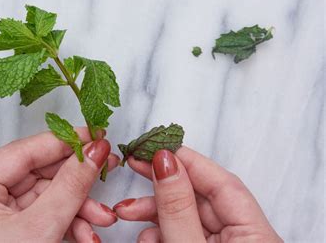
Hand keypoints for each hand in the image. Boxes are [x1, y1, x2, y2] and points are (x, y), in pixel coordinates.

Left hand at [0, 128, 119, 242]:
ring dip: (77, 208)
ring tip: (103, 220)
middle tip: (107, 169)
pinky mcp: (7, 233)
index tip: (94, 135)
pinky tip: (87, 235)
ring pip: (44, 198)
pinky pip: (42, 218)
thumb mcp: (41, 230)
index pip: (23, 151)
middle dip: (76, 181)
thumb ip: (70, 186)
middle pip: (36, 174)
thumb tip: (94, 152)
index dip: (62, 141)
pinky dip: (67, 224)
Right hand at [113, 147, 282, 241]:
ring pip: (187, 216)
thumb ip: (177, 209)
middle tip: (134, 166)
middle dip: (161, 186)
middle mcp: (243, 237)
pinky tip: (146, 239)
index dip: (186, 159)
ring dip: (154, 212)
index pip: (222, 181)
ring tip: (127, 212)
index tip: (153, 147)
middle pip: (200, 196)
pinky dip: (160, 233)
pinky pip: (183, 234)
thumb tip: (165, 162)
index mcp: (254, 234)